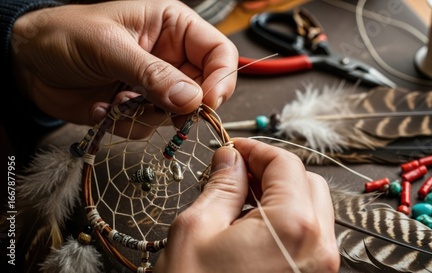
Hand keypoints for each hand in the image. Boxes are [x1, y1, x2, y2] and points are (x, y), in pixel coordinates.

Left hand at [11, 0, 237, 135]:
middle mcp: (172, 56)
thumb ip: (152, 73)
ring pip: (179, 113)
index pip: (218, 52)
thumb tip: (192, 99)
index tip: (205, 102)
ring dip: (149, 115)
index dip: (220, 78)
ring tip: (118, 100)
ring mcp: (157, 84)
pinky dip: (129, 124)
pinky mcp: (141, 107)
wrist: (29, 63)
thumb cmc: (65, 35)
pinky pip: (152, 127)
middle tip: (158, 108)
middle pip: (204, 88)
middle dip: (182, 105)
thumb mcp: (110, 47)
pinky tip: (105, 107)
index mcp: (173, 27)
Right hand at [156, 138, 339, 272]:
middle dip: (272, 171)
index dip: (256, 150)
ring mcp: (320, 269)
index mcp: (294, 226)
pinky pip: (309, 236)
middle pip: (307, 182)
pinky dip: (286, 221)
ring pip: (312, 209)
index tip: (233, 150)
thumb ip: (221, 185)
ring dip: (280, 195)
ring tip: (241, 203)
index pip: (286, 164)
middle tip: (236, 173)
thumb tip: (230, 158)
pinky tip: (253, 228)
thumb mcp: (197, 230)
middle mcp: (319, 248)